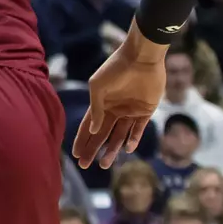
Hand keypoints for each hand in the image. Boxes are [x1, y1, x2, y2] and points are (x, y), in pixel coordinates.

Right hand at [73, 27, 167, 169]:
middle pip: (102, 135)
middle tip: (85, 165)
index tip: (76, 154)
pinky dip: (133, 139)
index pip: (88, 126)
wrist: (141, 58)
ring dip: (112, 150)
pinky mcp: (146, 111)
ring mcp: (130, 111)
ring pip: (119, 136)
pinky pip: (138, 129)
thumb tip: (94, 130)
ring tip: (104, 164)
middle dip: (93, 149)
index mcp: (100, 104)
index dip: (82, 140)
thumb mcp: (98, 86)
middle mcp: (114, 110)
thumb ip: (96, 109)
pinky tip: (127, 149)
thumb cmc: (115, 68)